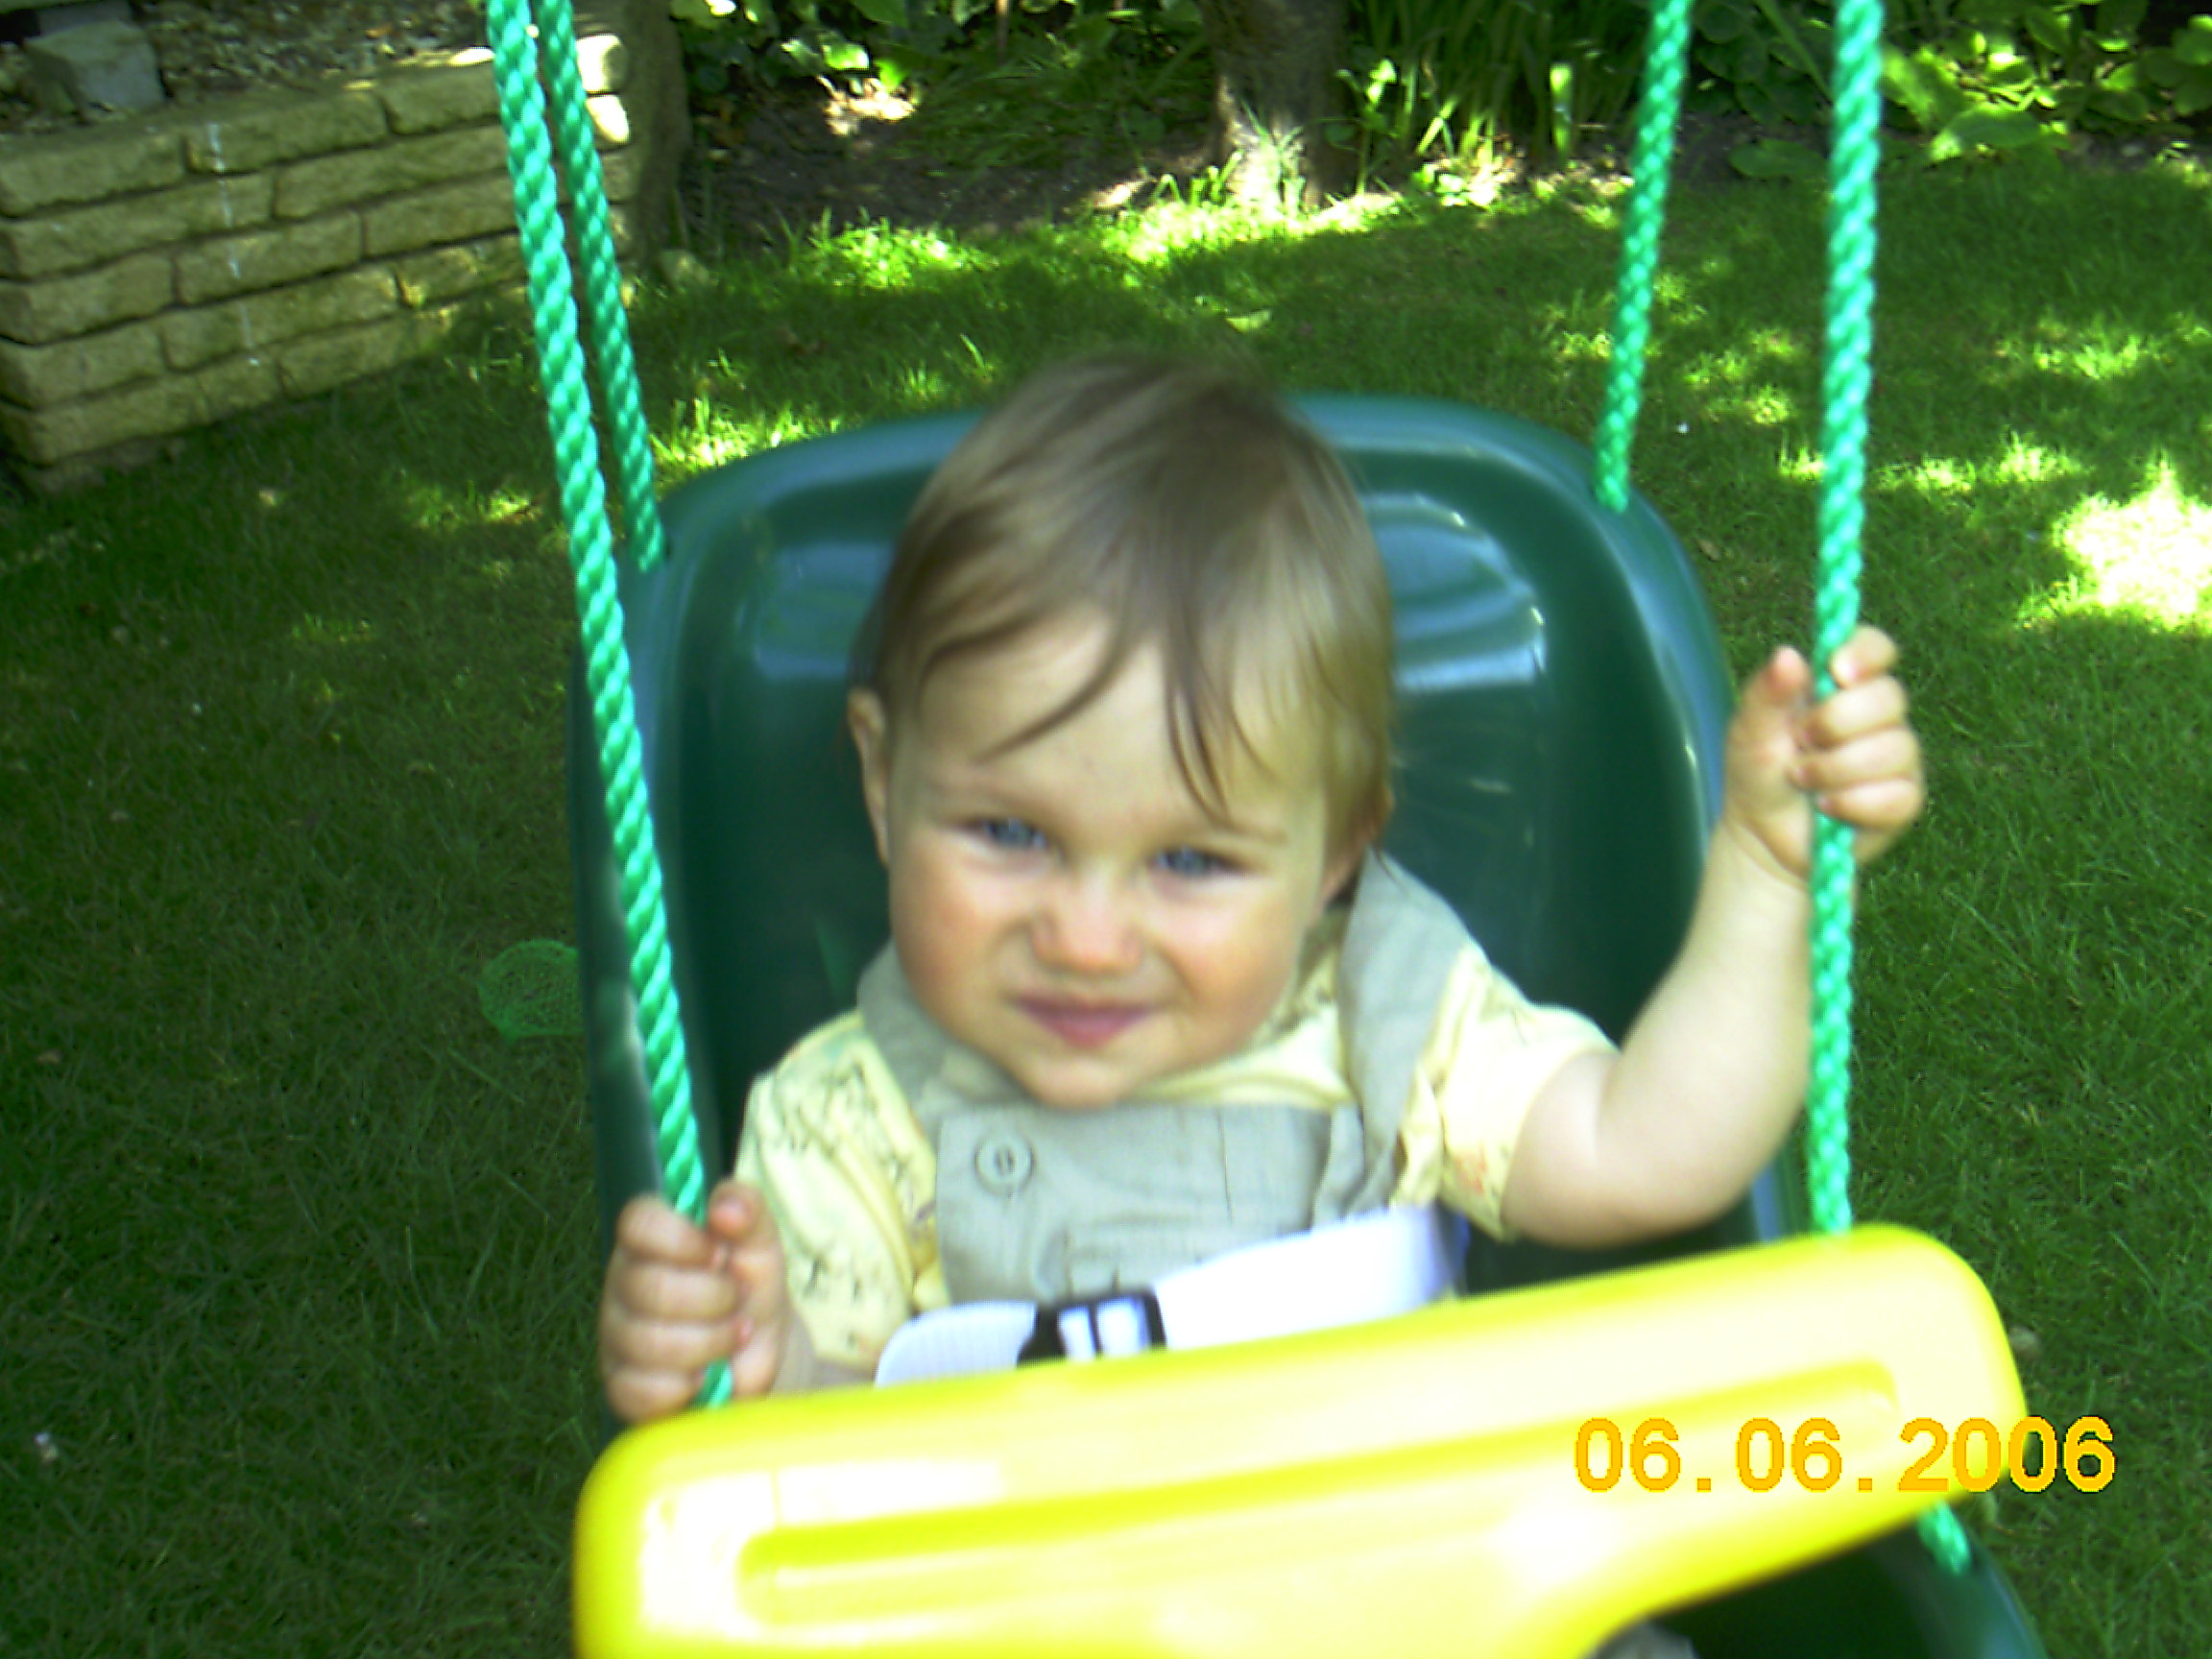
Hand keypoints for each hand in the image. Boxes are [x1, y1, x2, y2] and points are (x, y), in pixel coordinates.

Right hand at [598, 1180, 794, 1422]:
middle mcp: (623, 1282)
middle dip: (713, 1297)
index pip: (637, 1221)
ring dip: (710, 1342)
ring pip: (649, 1341)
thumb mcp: (761, 1242)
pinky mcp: (622, 1387)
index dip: (682, 1238)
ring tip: (733, 1337)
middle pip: (649, 1286)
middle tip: (737, 1301)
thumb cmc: (750, 1287)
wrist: (760, 1356)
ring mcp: (617, 1336)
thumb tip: (724, 1208)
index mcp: (649, 1239)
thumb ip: (748, 1209)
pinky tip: (705, 1377)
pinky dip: (686, 1385)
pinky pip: (642, 1389)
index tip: (720, 1255)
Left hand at [1721, 625, 1924, 882]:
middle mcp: (1876, 715)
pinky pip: (1898, 794)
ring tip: (1803, 779)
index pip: (1875, 649)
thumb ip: (1767, 693)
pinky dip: (1853, 803)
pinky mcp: (1904, 799)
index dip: (1866, 654)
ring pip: (1894, 748)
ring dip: (1836, 769)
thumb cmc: (1757, 775)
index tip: (1838, 673)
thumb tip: (1789, 654)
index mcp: (1839, 686)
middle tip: (1800, 742)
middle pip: (1889, 697)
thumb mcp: (1749, 731)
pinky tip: (1828, 807)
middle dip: (1836, 723)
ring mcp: (1896, 756)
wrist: (1762, 838)